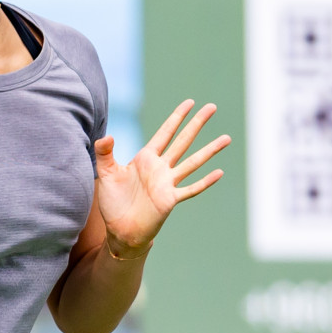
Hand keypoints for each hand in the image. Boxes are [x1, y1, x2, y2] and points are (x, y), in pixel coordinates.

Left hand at [95, 100, 230, 257]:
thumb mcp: (106, 174)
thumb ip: (104, 153)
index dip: (176, 117)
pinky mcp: (170, 200)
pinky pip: (190, 189)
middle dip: (197, 124)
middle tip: (212, 107)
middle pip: (182, 141)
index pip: (164, 133)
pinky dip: (204, 181)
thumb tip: (107, 136)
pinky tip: (219, 172)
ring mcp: (167, 183)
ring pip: (192, 162)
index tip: (190, 102)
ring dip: (209, 150)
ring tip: (226, 138)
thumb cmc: (113, 202)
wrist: (119, 229)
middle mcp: (160, 168)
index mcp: (145, 158)